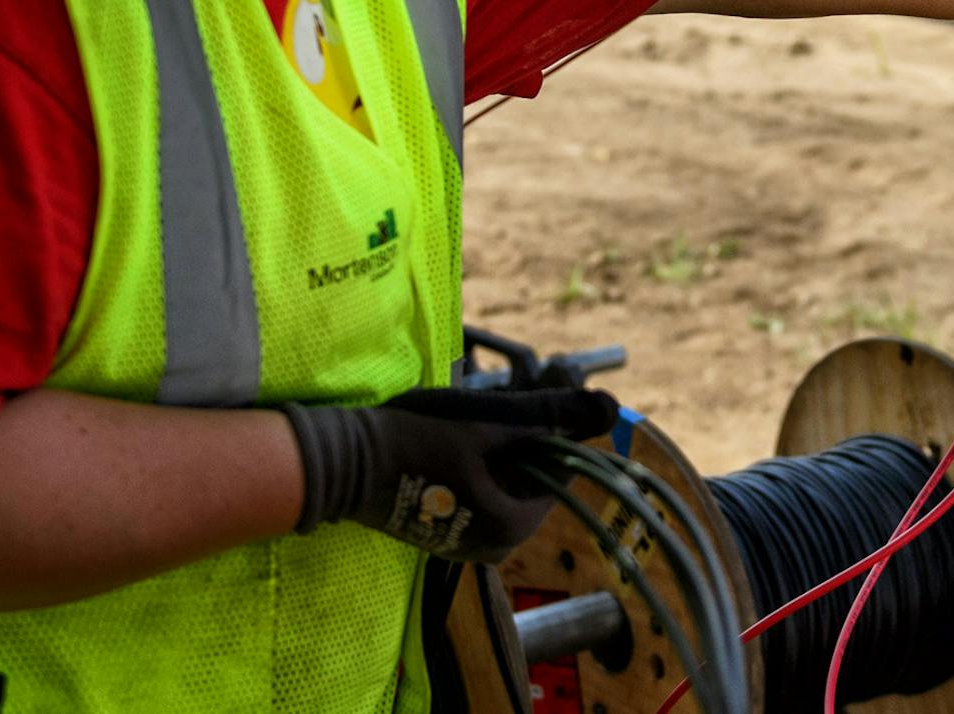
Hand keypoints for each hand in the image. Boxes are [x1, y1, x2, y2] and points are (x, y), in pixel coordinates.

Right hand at [284, 385, 619, 561]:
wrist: (344, 466)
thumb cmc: (415, 440)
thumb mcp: (487, 422)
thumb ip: (549, 415)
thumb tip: (610, 406)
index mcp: (513, 525)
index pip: (560, 473)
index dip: (548, 432)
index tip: (522, 405)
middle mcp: (496, 547)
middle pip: (533, 483)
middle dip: (522, 445)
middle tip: (490, 414)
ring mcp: (468, 547)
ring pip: (506, 490)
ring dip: (498, 457)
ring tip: (466, 430)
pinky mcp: (446, 539)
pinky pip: (480, 501)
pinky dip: (478, 474)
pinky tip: (453, 451)